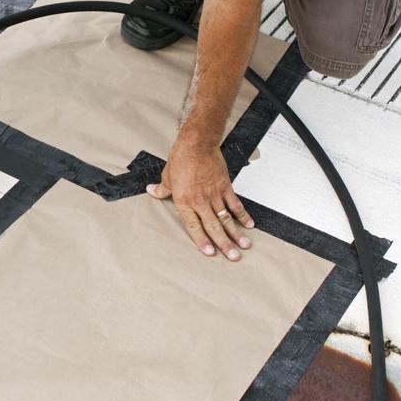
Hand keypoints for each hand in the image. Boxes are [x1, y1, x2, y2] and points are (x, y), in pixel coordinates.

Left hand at [146, 140, 254, 260]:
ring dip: (236, 233)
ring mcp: (214, 194)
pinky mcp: (225, 186)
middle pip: (213, 226)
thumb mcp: (167, 176)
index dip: (201, 240)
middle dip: (224, 244)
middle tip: (233, 257)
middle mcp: (200, 200)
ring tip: (244, 246)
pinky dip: (243, 215)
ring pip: (226, 218)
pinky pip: (235, 204)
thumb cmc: (181, 159)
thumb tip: (152, 192)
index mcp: (184, 201)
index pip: (193, 226)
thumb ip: (162, 189)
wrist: (196, 144)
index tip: (210, 252)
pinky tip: (249, 225)